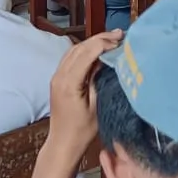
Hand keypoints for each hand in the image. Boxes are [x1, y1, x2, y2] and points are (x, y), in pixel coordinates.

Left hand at [45, 31, 119, 164]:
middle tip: (120, 35)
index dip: (104, 43)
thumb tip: (109, 60)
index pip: (87, 53)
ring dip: (92, 42)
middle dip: (100, 39)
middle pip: (79, 47)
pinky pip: (71, 57)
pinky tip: (98, 50)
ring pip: (74, 50)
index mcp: (69, 82)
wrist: (63, 143)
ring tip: (112, 39)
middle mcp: (59, 75)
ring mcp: (56, 76)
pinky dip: (85, 50)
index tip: (121, 40)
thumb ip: (100, 80)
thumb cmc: (82, 130)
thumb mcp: (97, 105)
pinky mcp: (58, 79)